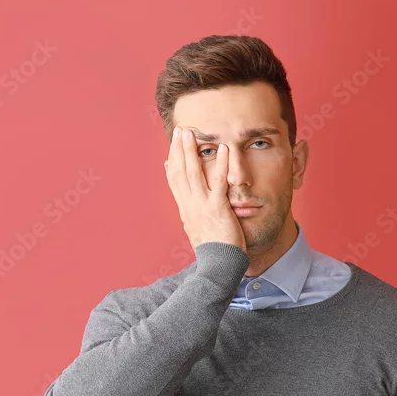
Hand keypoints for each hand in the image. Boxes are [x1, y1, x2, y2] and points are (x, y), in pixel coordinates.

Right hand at [164, 126, 246, 253]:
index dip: (172, 161)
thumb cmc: (212, 250)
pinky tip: (224, 149)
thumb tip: (185, 208)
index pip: (174, 181)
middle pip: (179, 172)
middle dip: (178, 149)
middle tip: (178, 130)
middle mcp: (189, 205)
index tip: (171, 147)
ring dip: (191, 150)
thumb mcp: (196, 230)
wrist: (218, 265)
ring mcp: (202, 206)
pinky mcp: (217, 208)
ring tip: (191, 132)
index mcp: (185, 210)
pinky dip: (220, 164)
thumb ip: (191, 215)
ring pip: (193, 173)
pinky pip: (218, 182)